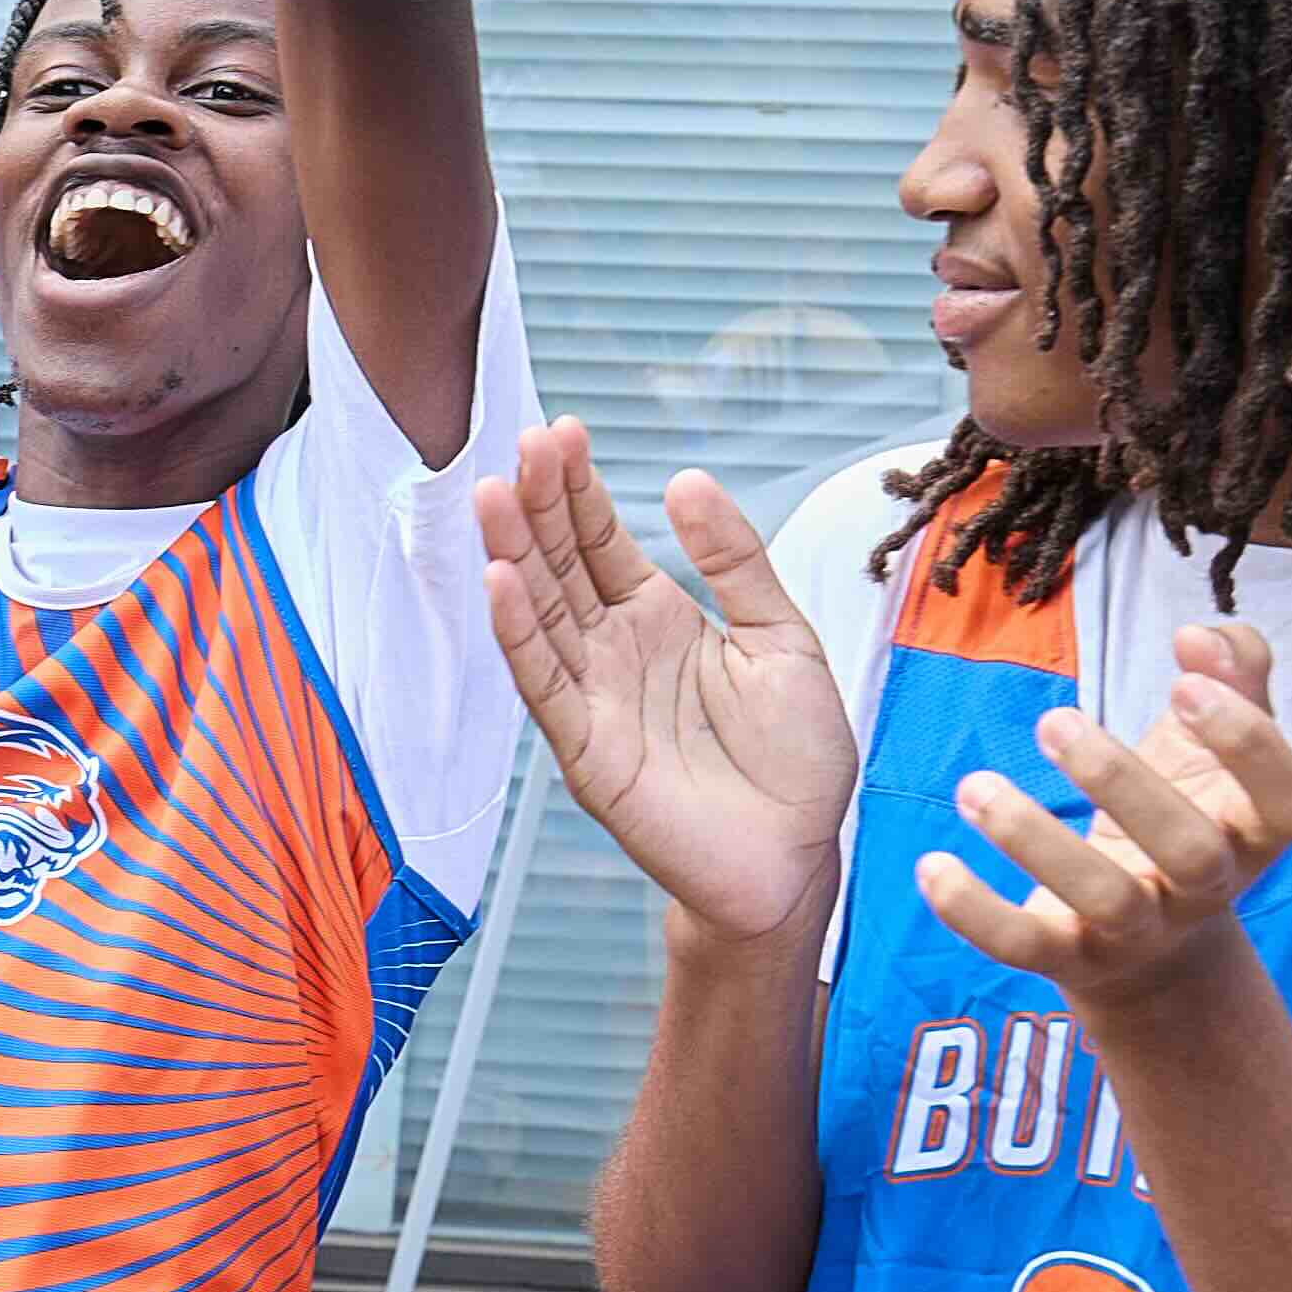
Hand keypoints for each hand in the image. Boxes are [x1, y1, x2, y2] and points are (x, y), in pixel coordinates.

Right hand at [484, 427, 859, 941]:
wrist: (796, 859)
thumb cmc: (794, 761)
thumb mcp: (781, 638)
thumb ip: (736, 563)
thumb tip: (686, 481)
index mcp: (659, 619)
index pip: (601, 540)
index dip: (579, 489)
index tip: (561, 432)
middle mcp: (614, 652)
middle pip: (562, 564)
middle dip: (541, 504)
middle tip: (527, 442)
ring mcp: (594, 699)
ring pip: (542, 614)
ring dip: (513, 554)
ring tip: (495, 493)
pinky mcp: (587, 751)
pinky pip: (545, 685)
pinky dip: (519, 634)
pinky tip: (502, 582)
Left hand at [910, 621, 1291, 1015]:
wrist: (1153, 947)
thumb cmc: (1187, 810)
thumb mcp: (1217, 743)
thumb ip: (1235, 671)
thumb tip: (1202, 634)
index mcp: (1255, 830)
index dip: (1250, 746)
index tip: (1184, 684)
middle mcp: (1207, 887)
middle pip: (1190, 851)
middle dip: (1122, 783)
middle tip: (1055, 721)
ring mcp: (1140, 931)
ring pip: (1106, 899)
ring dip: (1036, 840)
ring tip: (974, 785)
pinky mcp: (1072, 960)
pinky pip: (1024, 946)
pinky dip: (974, 912)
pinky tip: (931, 865)